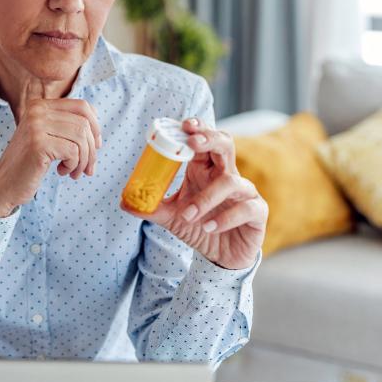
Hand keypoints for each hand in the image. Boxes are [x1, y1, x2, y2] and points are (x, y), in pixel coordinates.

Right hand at [0, 80, 101, 217]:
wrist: (3, 186)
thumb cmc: (29, 165)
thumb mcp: (47, 139)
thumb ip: (66, 128)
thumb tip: (97, 132)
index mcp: (40, 105)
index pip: (82, 106)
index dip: (95, 127)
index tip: (95, 146)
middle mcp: (37, 111)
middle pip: (84, 123)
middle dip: (92, 150)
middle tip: (87, 168)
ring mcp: (36, 126)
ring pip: (81, 137)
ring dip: (84, 160)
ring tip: (74, 172)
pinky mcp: (38, 144)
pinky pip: (73, 152)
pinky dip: (73, 166)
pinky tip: (62, 172)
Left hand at [125, 118, 267, 269]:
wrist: (221, 256)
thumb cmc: (199, 227)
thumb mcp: (171, 216)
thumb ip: (150, 207)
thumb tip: (123, 201)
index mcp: (205, 169)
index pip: (203, 141)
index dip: (198, 129)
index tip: (184, 125)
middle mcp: (226, 175)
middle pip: (225, 145)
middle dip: (210, 139)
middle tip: (193, 143)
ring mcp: (244, 192)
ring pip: (232, 181)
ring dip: (207, 197)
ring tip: (188, 215)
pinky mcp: (257, 212)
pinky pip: (247, 208)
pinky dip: (226, 217)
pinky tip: (208, 227)